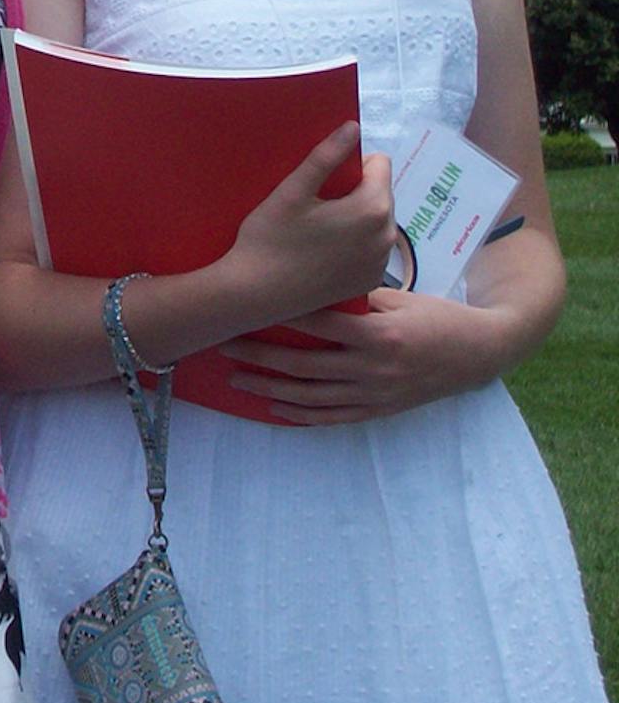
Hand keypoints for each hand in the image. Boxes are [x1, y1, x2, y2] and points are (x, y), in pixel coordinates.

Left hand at [219, 288, 506, 423]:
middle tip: (223, 343)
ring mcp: (376, 394)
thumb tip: (310, 285)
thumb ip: (357, 298)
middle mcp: (374, 368)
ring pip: (312, 396)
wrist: (480, 353)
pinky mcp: (379, 410)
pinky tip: (274, 407)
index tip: (245, 308)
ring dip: (270, 388)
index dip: (280, 317)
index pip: (319, 324)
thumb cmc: (436, 316)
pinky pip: (334, 416)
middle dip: (259, 355)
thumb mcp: (400, 298)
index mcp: (379, 334)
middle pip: (304, 364)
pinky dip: (301, 414)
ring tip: (236, 378)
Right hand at [220, 122, 395, 323]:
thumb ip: (326, 156)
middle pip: (381, 193)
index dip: (350, 165)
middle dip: (356, 191)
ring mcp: (380, 263)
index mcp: (372, 208)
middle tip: (316, 205)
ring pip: (377, 221)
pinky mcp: (369, 281)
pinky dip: (356, 243)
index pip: (380, 165)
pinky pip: (372, 249)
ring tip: (319, 229)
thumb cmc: (269, 238)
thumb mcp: (292, 191)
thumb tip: (353, 126)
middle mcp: (386, 236)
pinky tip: (325, 252)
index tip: (322, 182)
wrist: (257, 294)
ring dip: (357, 217)